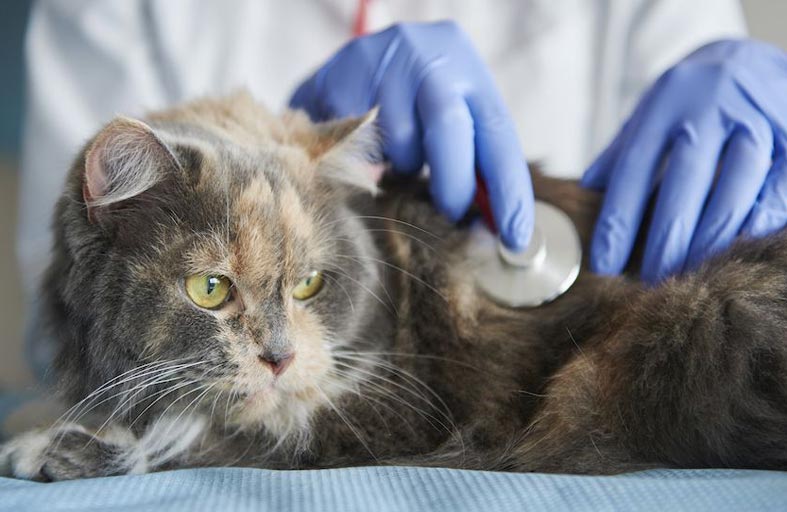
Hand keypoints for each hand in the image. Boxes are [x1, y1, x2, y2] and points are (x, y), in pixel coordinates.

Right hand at [291, 21, 532, 249]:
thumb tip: (490, 223)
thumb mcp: (450, 117)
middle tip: (450, 214)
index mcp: (467, 67)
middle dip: (453, 184)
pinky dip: (366, 160)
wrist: (355, 65)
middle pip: (448, 127)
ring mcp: (382, 61)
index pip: (497, 132)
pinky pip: (357, 141)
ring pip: (399, 140)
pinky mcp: (340, 76)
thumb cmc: (413, 104)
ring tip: (396, 161)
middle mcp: (428, 56)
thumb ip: (471, 159)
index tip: (514, 236)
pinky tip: (364, 150)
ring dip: (403, 167)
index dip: (508, 189)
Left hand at [583, 39, 786, 282]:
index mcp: (666, 103)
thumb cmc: (690, 98)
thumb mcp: (651, 112)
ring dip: (711, 236)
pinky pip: (778, 185)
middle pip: (686, 181)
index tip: (605, 263)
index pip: (634, 168)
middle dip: (667, 237)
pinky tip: (739, 247)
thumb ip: (622, 151)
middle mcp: (710, 108)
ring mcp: (756, 119)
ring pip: (734, 186)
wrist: (751, 57)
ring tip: (691, 274)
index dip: (618, 220)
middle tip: (651, 281)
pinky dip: (760, 218)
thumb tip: (585, 190)